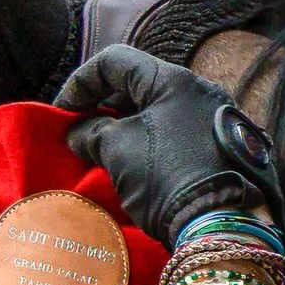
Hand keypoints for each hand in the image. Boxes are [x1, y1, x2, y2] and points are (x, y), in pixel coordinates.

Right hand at [54, 46, 281, 247]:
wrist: (222, 223)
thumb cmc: (166, 177)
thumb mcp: (118, 150)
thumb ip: (91, 132)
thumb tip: (77, 132)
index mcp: (174, 80)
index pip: (115, 61)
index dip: (80, 83)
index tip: (61, 114)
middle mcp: (198, 91)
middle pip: (137, 85)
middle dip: (101, 106)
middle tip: (78, 134)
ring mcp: (212, 119)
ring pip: (155, 111)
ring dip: (122, 127)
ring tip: (99, 153)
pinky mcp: (218, 147)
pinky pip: (172, 132)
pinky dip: (144, 141)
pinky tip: (130, 165)